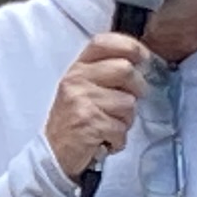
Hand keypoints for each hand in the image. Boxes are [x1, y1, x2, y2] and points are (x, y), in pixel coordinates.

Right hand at [45, 32, 151, 180]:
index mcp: (78, 68)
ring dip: (125, 121)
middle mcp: (77, 80)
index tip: (142, 57)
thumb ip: (106, 71)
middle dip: (136, 90)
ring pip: (129, 103)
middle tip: (124, 105)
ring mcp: (82, 101)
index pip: (104, 42)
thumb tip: (141, 62)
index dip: (129, 46)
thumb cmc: (73, 120)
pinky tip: (104, 140)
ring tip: (108, 126)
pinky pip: (122, 128)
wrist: (53, 153)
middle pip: (126, 70)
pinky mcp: (89, 123)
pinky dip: (118, 140)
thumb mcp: (82, 88)